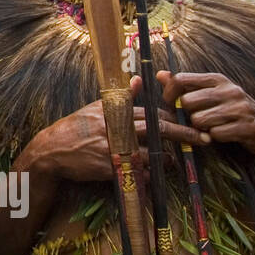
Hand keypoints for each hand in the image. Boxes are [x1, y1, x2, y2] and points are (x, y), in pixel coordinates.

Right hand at [24, 78, 196, 182]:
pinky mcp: (109, 166)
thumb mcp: (96, 108)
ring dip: (167, 159)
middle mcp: (116, 127)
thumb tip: (138, 79)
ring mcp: (113, 148)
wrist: (51, 151)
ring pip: (151, 153)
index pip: (151, 113)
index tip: (189, 123)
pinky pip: (138, 172)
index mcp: (114, 111)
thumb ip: (121, 98)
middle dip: (184, 134)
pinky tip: (152, 175)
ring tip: (173, 161)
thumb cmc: (76, 128)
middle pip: (157, 129)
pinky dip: (149, 174)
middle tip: (203, 139)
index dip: (173, 119)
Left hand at [155, 70, 254, 160]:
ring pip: (199, 120)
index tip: (171, 104)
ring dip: (202, 128)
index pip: (181, 79)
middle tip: (197, 120)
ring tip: (212, 127)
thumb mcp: (210, 95)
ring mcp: (241, 108)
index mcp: (217, 79)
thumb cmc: (231, 112)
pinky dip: (216, 138)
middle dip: (187, 115)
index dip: (169, 94)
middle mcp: (230, 90)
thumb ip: (185, 86)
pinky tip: (223, 135)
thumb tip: (160, 74)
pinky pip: (216, 134)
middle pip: (186, 102)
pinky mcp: (249, 126)